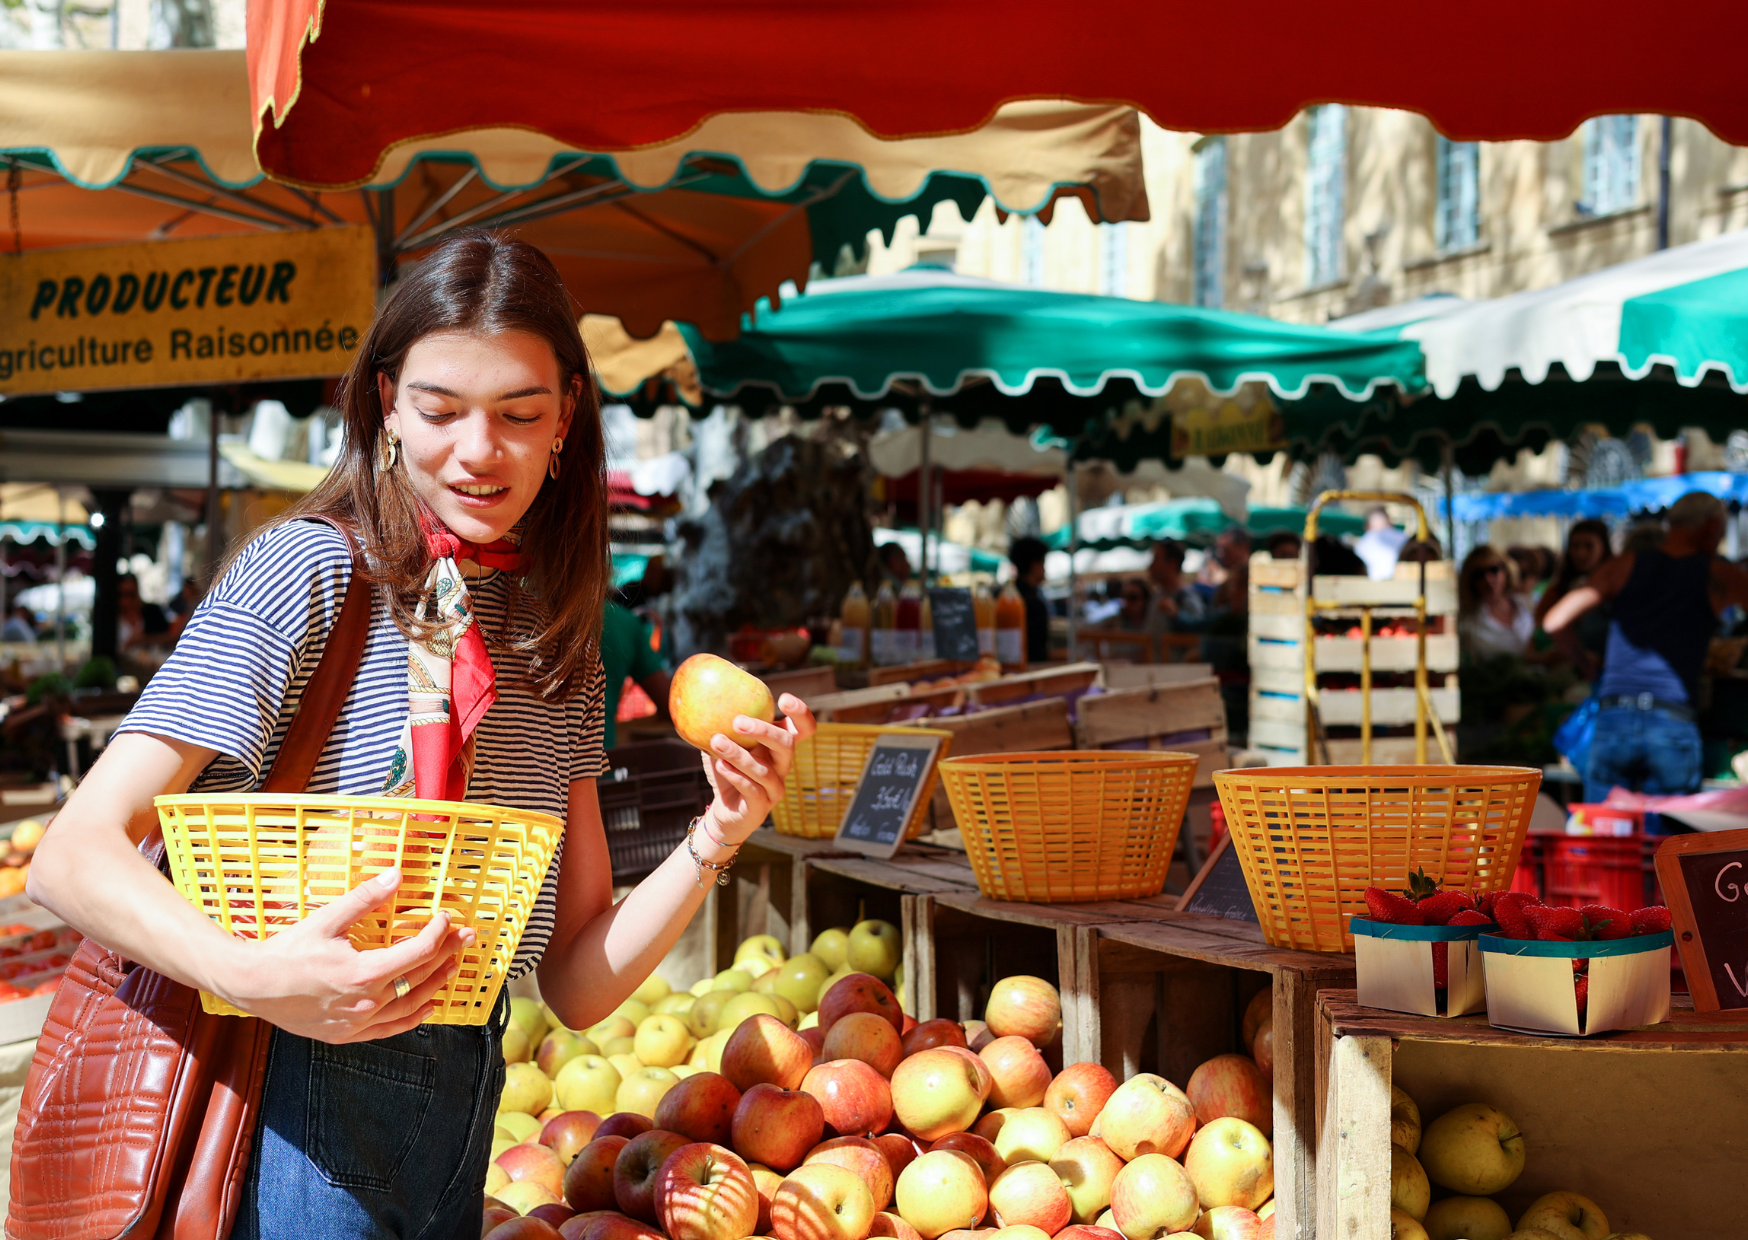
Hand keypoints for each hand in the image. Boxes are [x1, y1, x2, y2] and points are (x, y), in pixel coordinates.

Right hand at [213, 869, 475, 1042]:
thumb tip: (396, 874)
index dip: (438, 932)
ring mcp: (357, 1022)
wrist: (251, 986)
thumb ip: (365, 898)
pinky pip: (389, 1029)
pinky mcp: (345, 1034)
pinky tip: (427, 1007)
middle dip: (447, 954)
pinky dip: (412, 1018)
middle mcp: (366, 1001)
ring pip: (409, 1005)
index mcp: (363, 972)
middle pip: (420, 976)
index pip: (418, 952)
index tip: (445, 917)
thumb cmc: (287, 950)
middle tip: (466, 938)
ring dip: (435, 984)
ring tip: (453, 967)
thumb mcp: (327, 918)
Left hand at [699, 693, 817, 845]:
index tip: (783, 699)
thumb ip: (721, 723)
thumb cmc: (726, 772)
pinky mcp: (761, 806)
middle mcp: (782, 766)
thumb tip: (706, 693)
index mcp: (778, 747)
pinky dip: (735, 776)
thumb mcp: (724, 745)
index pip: (803, 728)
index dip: (801, 713)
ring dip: (739, 754)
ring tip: (716, 741)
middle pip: (786, 744)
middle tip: (738, 721)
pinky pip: (752, 790)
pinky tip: (720, 766)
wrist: (723, 811)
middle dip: (764, 731)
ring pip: (764, 770)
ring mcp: (774, 788)